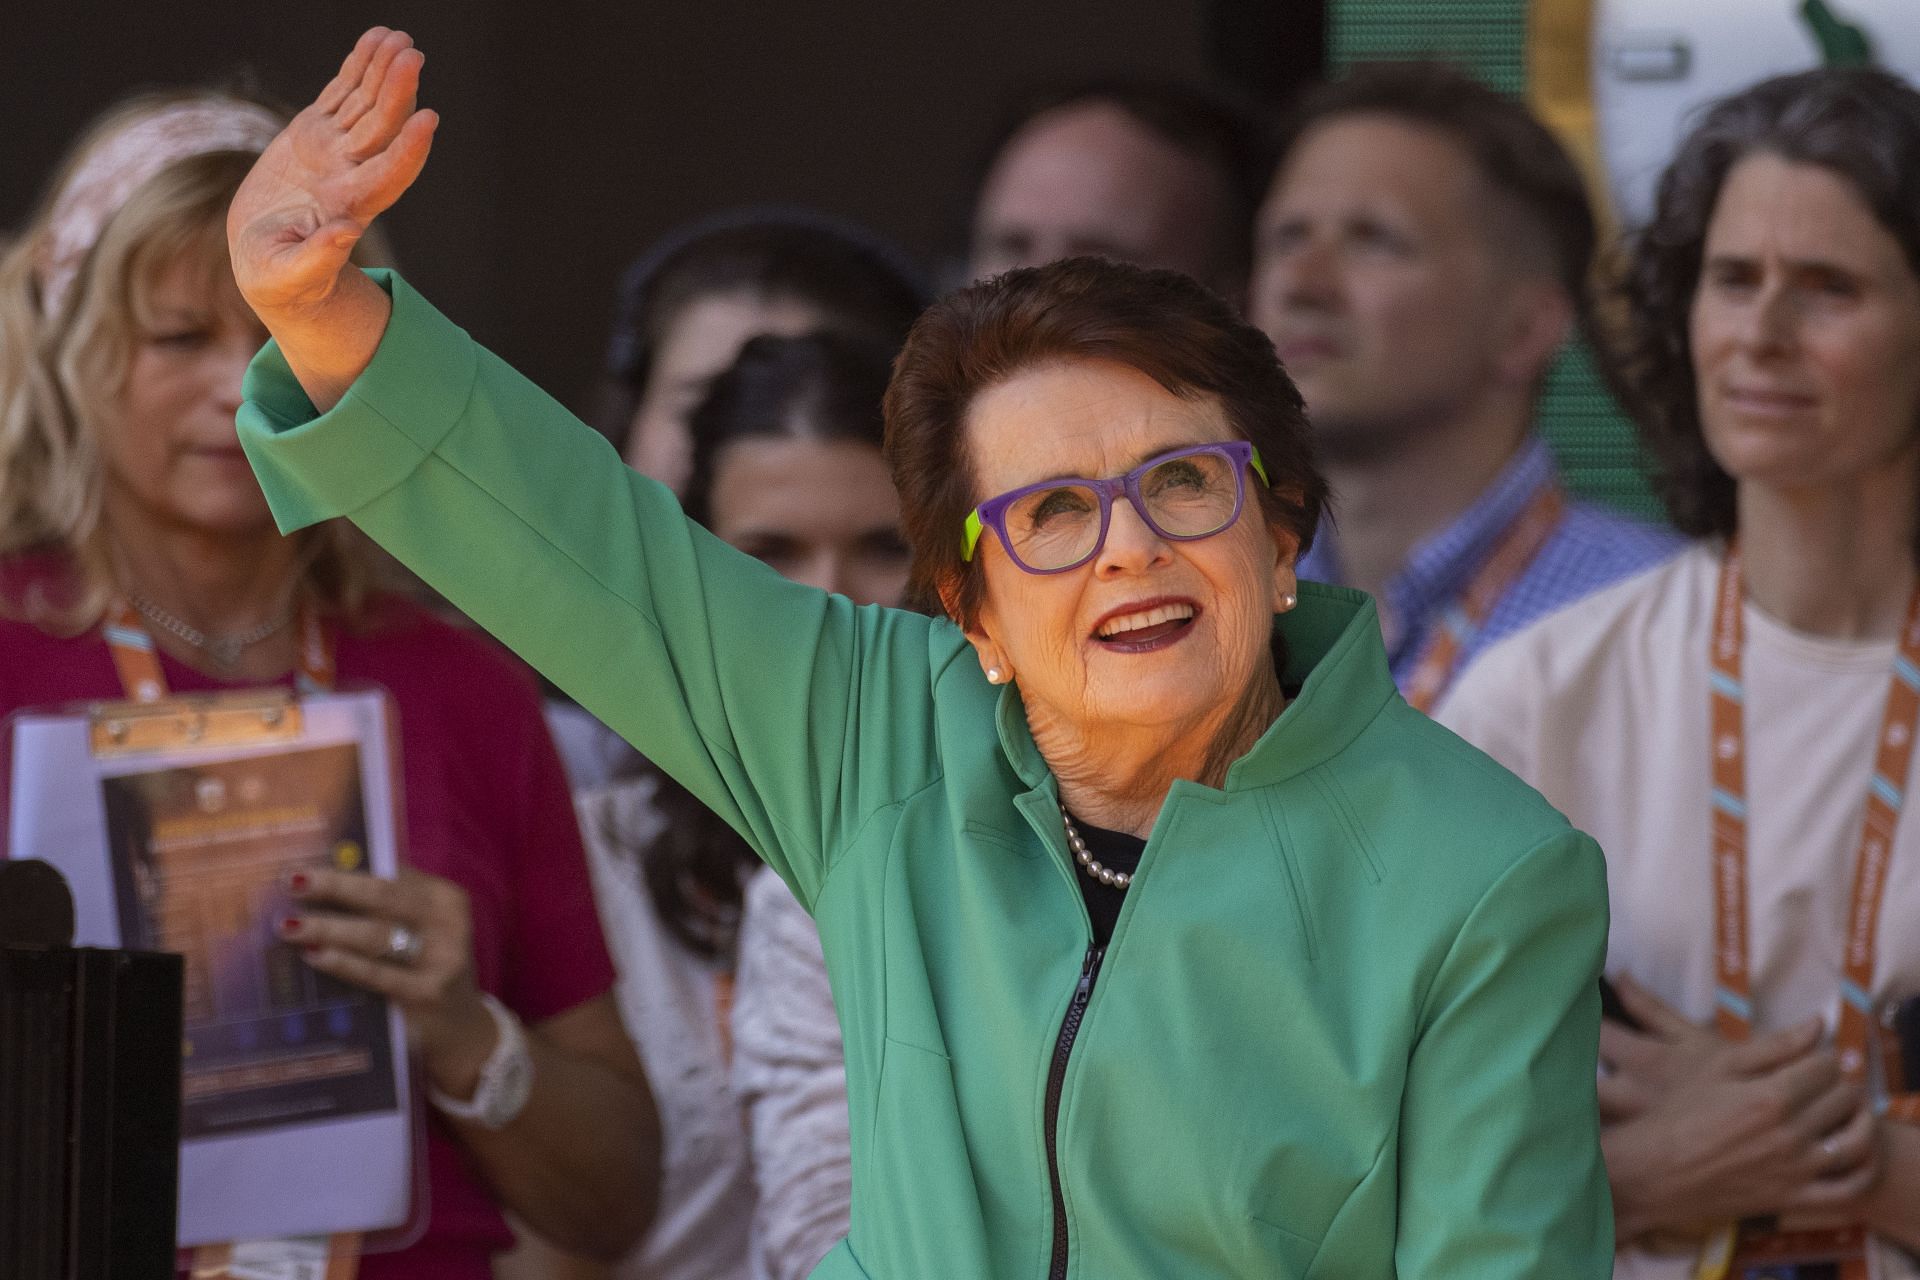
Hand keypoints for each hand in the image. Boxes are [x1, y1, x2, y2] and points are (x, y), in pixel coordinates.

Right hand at [228, 27, 436, 320]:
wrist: (267, 263)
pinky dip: (357, 69)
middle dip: (397, 92)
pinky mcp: (315, 136)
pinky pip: (340, 95)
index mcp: (348, 207)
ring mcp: (335, 152)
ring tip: (399, 38)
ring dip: (383, 71)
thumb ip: (317, 259)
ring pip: (365, 105)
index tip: (430, 119)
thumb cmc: (280, 279)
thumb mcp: (289, 277)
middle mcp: (350, 174)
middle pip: (381, 129)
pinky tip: (374, 41)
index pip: (388, 175)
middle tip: (412, 55)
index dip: (409, 149)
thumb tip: (346, 232)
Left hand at [281, 864, 495, 1093]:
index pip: (392, 873)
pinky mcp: (428, 993)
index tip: (307, 861)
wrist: (459, 1024)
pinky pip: (378, 974)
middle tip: (293, 881)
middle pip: (384, 896)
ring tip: (290, 925)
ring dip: (329, 927)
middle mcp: (449, 922)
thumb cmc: (425, 965)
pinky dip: (344, 964)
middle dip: (335, 886)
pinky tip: (315, 956)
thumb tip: (324, 877)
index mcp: (445, 897)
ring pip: (376, 935)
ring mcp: (442, 958)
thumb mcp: (419, 929)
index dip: (348, 866)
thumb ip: (386, 905)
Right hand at [1600, 976, 1882, 1238]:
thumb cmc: (1680, 1112)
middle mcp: (1790, 1134)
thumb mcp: (1719, 1068)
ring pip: (1856, 1141)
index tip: (1814, 1059)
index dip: (1824, 1057)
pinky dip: (1862, 1170)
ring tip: (1844, 1112)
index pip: (1827, 1066)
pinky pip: (1847, 1189)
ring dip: (1860, 1121)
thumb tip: (1819, 1023)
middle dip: (1841, 1084)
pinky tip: (1852, 1154)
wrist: (1656, 1170)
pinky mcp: (1794, 1198)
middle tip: (1826, 1082)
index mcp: (1771, 1095)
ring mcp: (1795, 1170)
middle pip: (1844, 1098)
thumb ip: (1773, 1046)